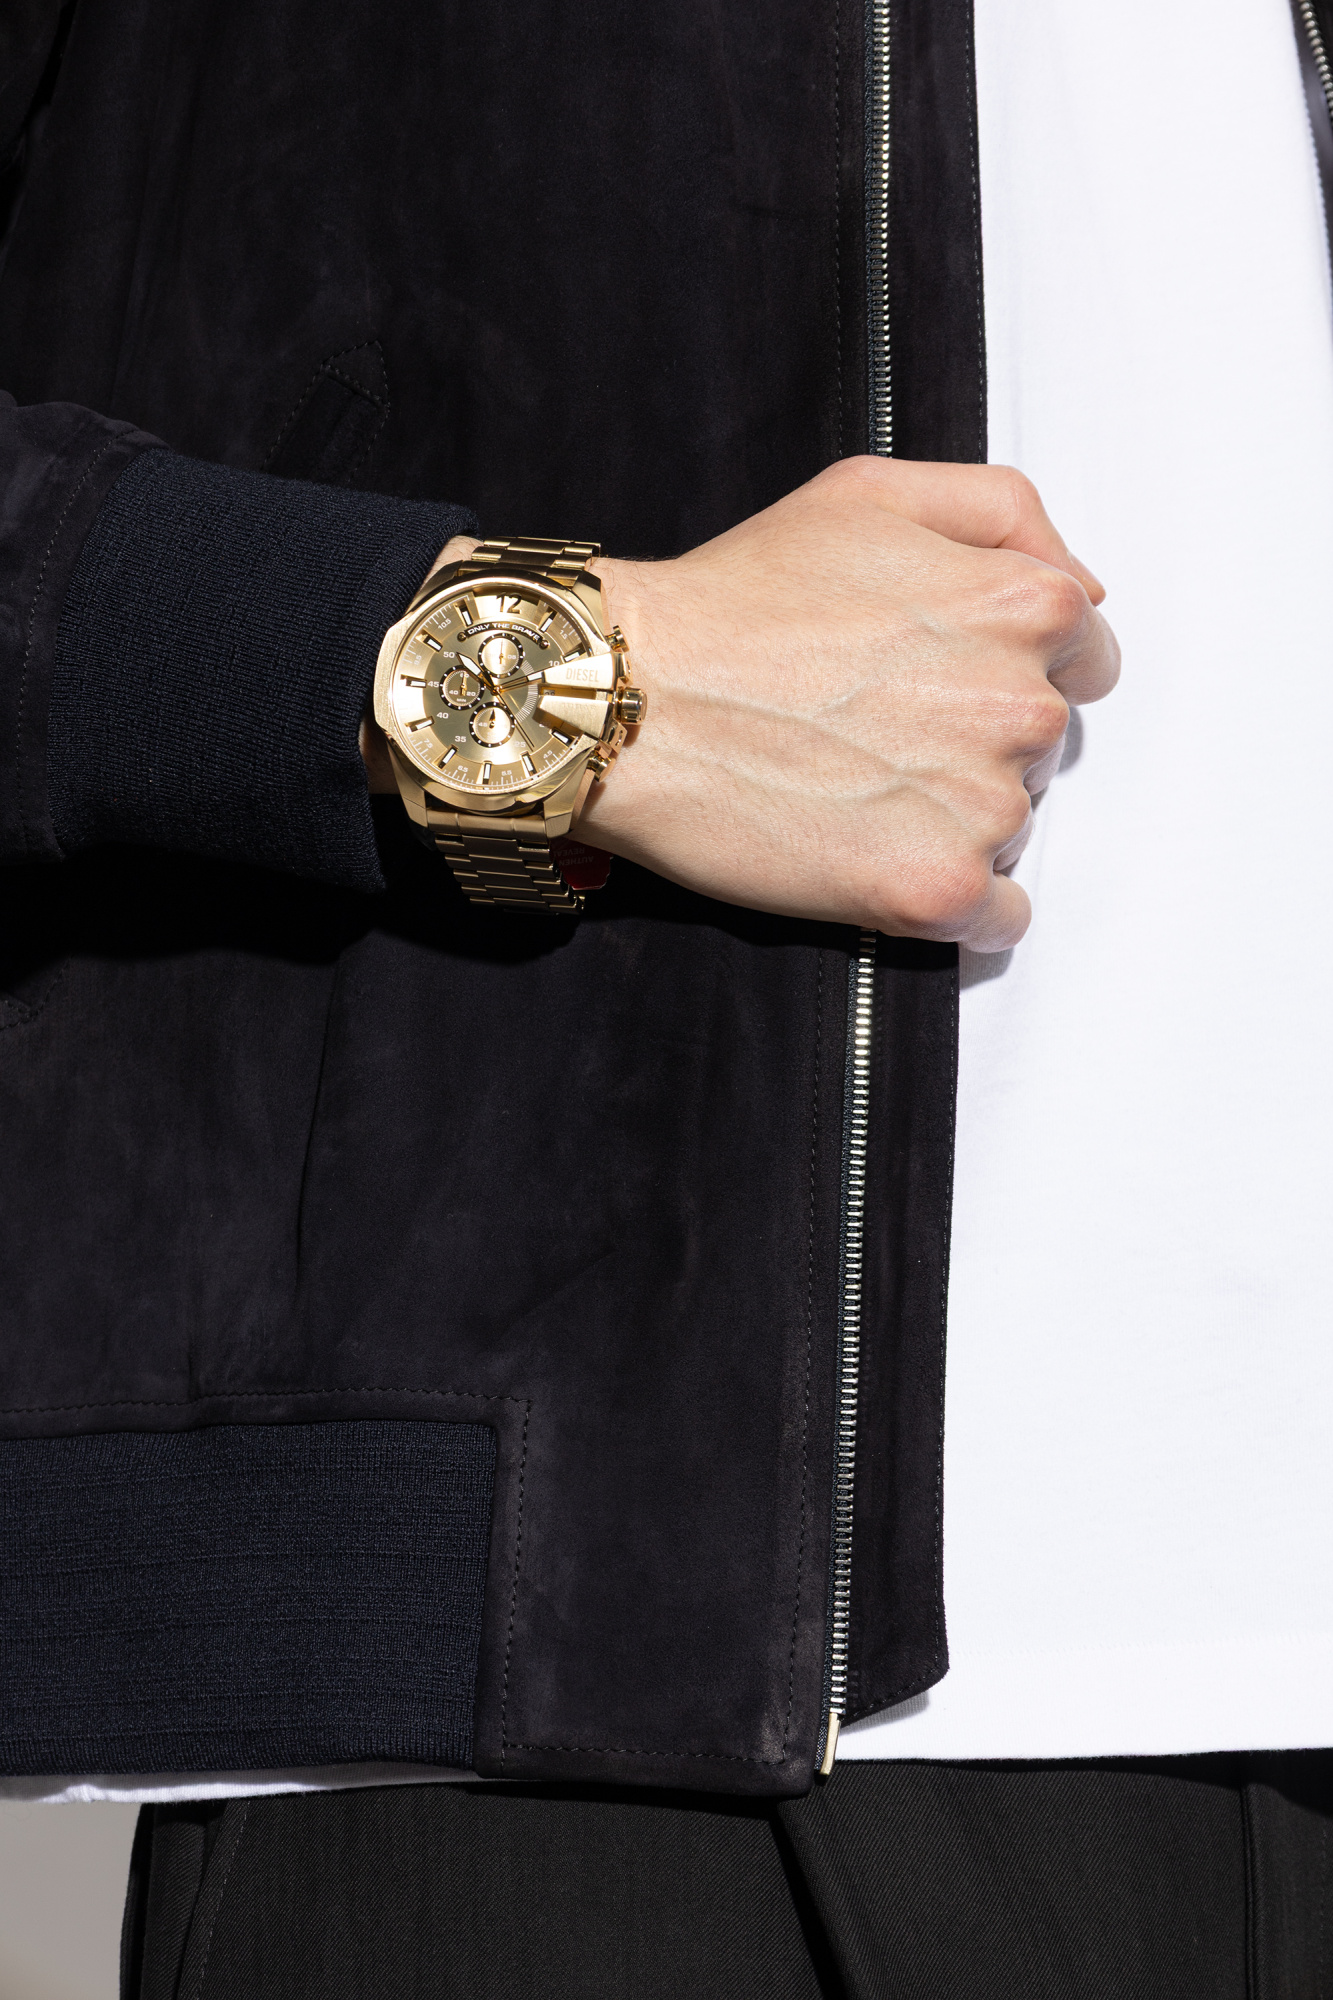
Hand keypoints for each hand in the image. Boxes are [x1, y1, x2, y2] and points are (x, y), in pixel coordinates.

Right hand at [366, 459, 1118, 948]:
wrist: (630, 701)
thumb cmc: (733, 601)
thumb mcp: (872, 491)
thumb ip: (1005, 516)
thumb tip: (1082, 587)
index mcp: (1025, 607)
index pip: (1085, 658)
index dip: (1006, 668)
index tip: (938, 681)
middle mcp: (1023, 707)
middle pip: (1044, 749)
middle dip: (975, 744)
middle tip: (873, 733)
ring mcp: (984, 806)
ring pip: (1014, 829)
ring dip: (952, 820)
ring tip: (854, 791)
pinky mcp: (935, 890)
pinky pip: (998, 921)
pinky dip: (955, 906)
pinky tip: (885, 865)